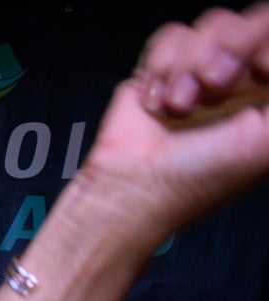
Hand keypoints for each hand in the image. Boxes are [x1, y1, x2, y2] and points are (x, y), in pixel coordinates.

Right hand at [74, 5, 268, 249]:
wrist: (138, 184)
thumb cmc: (203, 177)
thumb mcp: (266, 144)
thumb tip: (268, 62)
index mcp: (267, 92)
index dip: (265, 48)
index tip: (260, 72)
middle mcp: (242, 78)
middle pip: (250, 22)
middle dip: (230, 49)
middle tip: (218, 84)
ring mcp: (201, 71)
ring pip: (212, 24)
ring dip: (191, 66)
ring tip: (182, 104)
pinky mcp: (162, 69)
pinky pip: (172, 36)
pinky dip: (162, 67)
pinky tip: (160, 102)